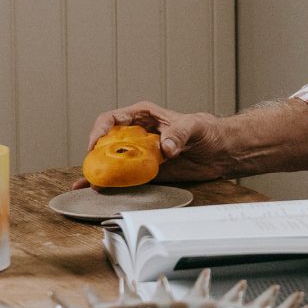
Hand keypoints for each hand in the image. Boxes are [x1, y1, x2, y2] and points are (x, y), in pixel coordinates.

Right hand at [78, 102, 230, 184]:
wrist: (221, 151)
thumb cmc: (208, 131)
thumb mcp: (195, 126)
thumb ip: (180, 133)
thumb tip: (166, 147)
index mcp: (143, 116)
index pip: (112, 120)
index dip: (100, 130)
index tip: (97, 143)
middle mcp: (137, 135)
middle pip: (106, 143)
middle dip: (94, 155)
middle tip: (91, 168)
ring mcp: (140, 154)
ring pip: (112, 162)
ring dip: (98, 173)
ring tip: (85, 185)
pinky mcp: (146, 172)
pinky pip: (125, 178)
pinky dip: (112, 185)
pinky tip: (99, 191)